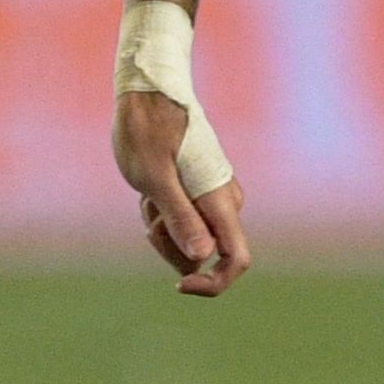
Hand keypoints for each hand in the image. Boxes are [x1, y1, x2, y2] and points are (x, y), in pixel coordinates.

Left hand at [114, 87, 251, 297]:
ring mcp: (211, 200)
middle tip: (148, 208)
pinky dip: (158, 215)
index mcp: (220, 201)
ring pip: (186, 241)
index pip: (237, 260)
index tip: (180, 285)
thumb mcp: (154, 177)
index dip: (214, 282)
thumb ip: (179, 216)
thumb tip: (202, 255)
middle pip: (202, 256)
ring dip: (159, 227)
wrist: (146, 97)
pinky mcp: (196, 196)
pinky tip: (147, 190)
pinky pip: (177, 225)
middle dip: (169, 245)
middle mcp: (224, 204)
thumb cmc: (146, 131)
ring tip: (147, 193)